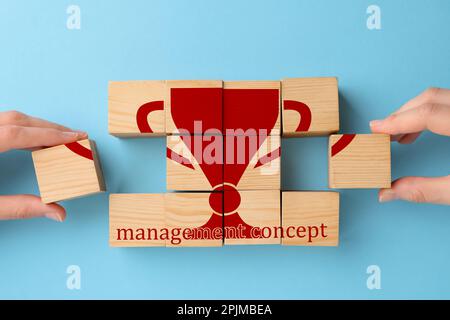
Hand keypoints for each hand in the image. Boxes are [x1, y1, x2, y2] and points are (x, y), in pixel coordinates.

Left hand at [0, 111, 86, 220]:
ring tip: (59, 137)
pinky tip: (32, 140)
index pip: (18, 133)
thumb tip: (57, 212)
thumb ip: (19, 208)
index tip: (74, 137)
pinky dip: (21, 129)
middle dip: (49, 127)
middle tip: (75, 135)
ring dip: (36, 126)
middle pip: (16, 120)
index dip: (50, 135)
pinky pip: (2, 123)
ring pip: (9, 118)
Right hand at [370, 87, 449, 204]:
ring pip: (439, 97)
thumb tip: (388, 193)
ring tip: (398, 135)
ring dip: (414, 112)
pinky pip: (447, 103)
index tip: (376, 129)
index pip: (428, 113)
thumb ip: (426, 190)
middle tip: (383, 132)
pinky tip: (418, 133)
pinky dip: (430, 113)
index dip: (397, 121)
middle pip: (430, 98)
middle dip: (402, 114)